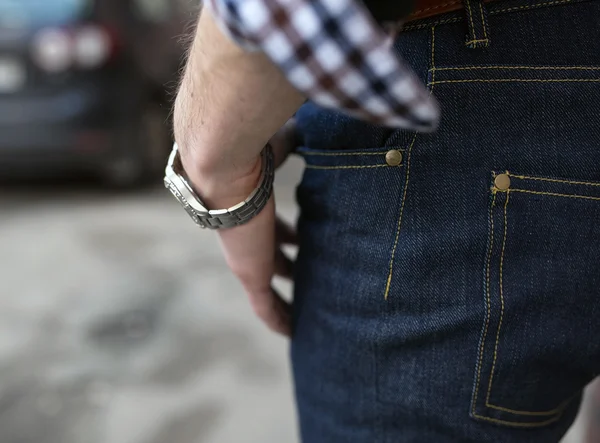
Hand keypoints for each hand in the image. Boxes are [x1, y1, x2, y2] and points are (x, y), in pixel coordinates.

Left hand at [215, 120, 298, 335]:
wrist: (223, 161)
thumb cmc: (251, 147)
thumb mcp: (281, 143)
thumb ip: (295, 136)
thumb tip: (314, 120)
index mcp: (251, 206)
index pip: (269, 224)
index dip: (285, 233)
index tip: (300, 238)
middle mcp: (245, 234)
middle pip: (268, 255)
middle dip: (285, 262)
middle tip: (305, 273)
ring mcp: (246, 256)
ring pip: (266, 282)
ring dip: (283, 293)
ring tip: (305, 307)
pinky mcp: (249, 274)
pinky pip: (266, 306)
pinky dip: (279, 319)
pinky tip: (292, 332)